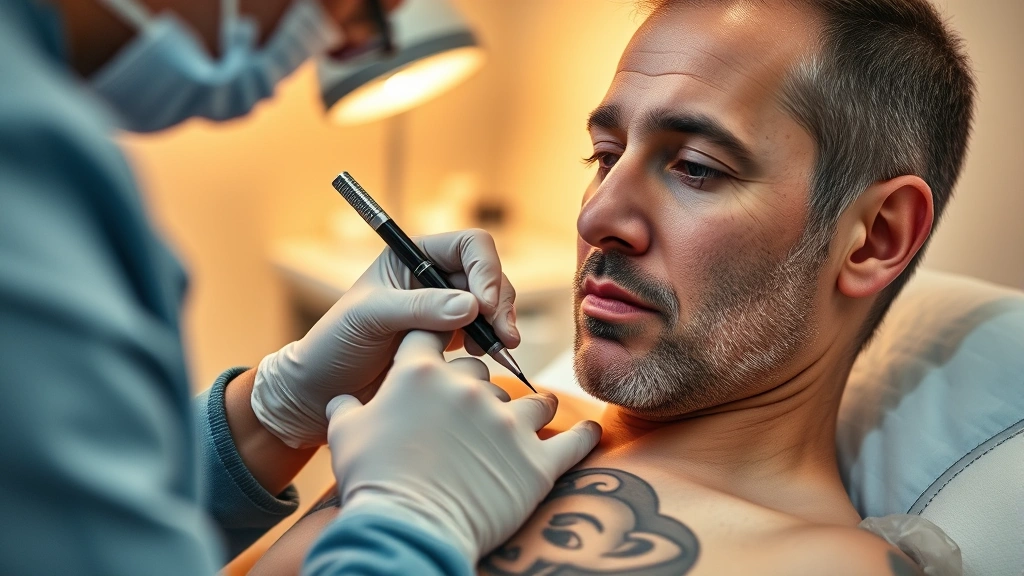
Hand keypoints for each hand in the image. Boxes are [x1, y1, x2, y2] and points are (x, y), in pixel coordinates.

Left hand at [252, 229, 518, 448]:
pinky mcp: (449, 337)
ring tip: (494, 349)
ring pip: (492, 304)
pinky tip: (481, 358)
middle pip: (488, 274)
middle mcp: (432, 276)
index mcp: (412, 256)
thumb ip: (420, 308)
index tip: (484, 305)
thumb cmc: (336, 344)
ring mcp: (444, 307)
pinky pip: (485, 331)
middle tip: (502, 336)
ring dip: (500, 323)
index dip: (485, 270)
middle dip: (500, 302)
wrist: (322, 389)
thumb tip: (472, 305)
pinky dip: (492, 342)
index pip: (469, 245)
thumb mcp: (371, 318)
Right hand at [324, 331, 601, 562]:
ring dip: (531, 406)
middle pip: (481, 371)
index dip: (436, 340)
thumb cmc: (372, 481)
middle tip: (474, 410)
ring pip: (531, 400)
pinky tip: (589, 431)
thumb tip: (340, 400)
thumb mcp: (344, 436)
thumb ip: (347, 408)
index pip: (432, 337)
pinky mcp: (537, 461)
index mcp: (421, 375)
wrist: (408, 529)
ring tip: (537, 411)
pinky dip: (583, 436)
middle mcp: (469, 390)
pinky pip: (572, 441)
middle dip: (477, 387)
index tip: (442, 348)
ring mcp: (508, 423)